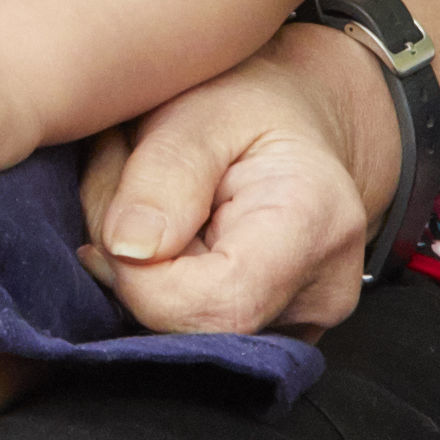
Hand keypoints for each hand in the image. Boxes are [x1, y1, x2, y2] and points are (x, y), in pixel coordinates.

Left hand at [76, 35, 390, 337]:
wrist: (295, 121)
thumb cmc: (248, 101)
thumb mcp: (199, 108)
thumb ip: (163, 174)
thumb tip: (126, 251)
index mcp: (316, 224)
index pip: (217, 305)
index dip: (141, 281)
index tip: (113, 224)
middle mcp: (326, 292)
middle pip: (196, 326)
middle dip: (132, 271)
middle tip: (123, 197)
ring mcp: (307, 325)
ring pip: (185, 335)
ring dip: (140, 280)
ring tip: (149, 211)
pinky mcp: (276, 338)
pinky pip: (195, 335)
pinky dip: (159, 294)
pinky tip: (167, 244)